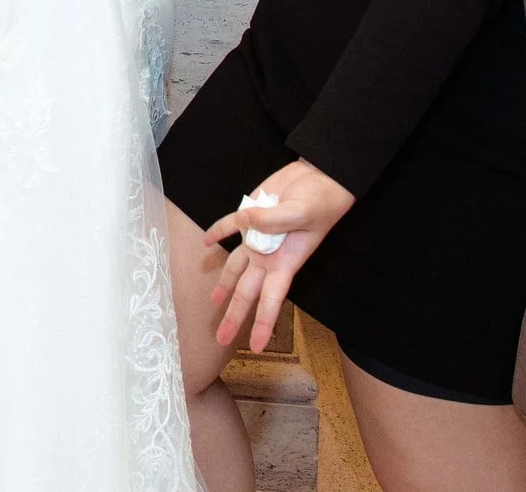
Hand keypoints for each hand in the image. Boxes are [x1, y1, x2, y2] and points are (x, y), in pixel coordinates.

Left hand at [199, 158, 355, 351]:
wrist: (320, 178)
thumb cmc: (319, 202)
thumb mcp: (301, 214)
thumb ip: (272, 221)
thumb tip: (244, 223)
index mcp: (286, 262)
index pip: (272, 300)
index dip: (263, 323)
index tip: (256, 346)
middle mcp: (269, 256)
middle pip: (247, 291)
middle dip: (235, 316)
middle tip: (221, 338)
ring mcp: (259, 238)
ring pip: (235, 266)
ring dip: (223, 284)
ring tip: (212, 303)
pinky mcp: (251, 215)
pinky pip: (230, 226)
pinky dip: (217, 233)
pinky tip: (206, 242)